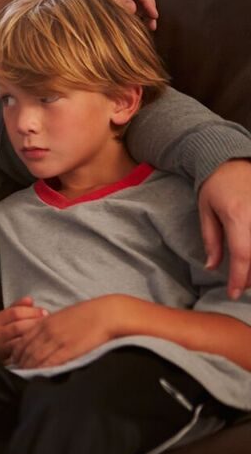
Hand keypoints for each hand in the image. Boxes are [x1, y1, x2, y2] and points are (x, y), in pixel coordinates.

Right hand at [0, 296, 47, 363]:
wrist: (0, 353)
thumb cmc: (10, 332)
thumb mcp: (11, 317)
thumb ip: (19, 307)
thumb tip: (29, 300)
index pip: (15, 312)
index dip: (32, 312)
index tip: (45, 312)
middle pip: (18, 327)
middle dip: (35, 324)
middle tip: (49, 324)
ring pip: (21, 341)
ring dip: (36, 337)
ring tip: (47, 334)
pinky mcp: (5, 361)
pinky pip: (22, 354)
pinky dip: (33, 349)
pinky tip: (41, 345)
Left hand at [11, 296, 122, 368]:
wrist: (106, 314)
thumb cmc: (87, 315)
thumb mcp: (63, 316)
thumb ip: (51, 325)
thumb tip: (45, 336)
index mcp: (46, 322)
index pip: (24, 339)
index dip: (17, 351)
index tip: (13, 360)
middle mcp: (47, 331)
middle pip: (27, 349)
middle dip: (20, 362)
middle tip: (15, 371)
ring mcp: (57, 340)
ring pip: (35, 357)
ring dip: (28, 367)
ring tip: (23, 376)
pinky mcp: (68, 350)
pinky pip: (50, 362)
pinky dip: (42, 369)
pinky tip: (38, 375)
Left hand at [198, 159, 250, 298]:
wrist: (232, 161)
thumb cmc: (215, 186)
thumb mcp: (206, 211)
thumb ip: (211, 240)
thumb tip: (212, 267)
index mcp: (238, 216)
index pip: (243, 255)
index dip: (240, 278)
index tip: (234, 293)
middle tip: (241, 284)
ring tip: (248, 273)